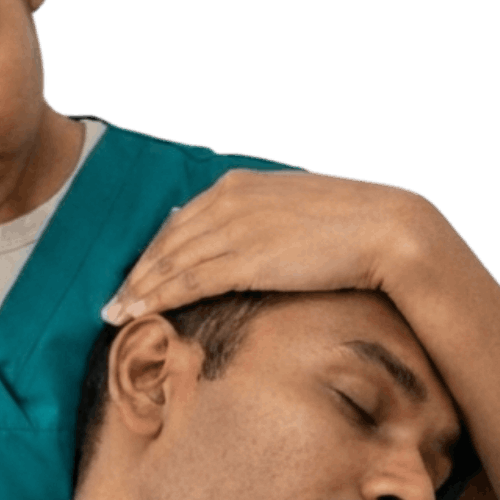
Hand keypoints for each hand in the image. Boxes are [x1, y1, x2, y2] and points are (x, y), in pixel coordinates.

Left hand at [101, 169, 424, 324]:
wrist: (388, 228)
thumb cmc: (350, 223)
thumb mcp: (294, 207)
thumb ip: (259, 217)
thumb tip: (236, 233)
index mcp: (239, 185)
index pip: (181, 221)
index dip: (153, 251)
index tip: (136, 274)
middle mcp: (229, 201)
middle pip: (167, 242)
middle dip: (136, 274)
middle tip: (112, 301)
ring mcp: (236, 229)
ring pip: (170, 263)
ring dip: (138, 290)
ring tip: (115, 315)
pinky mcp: (247, 260)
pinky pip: (189, 281)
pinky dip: (157, 297)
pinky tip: (139, 312)